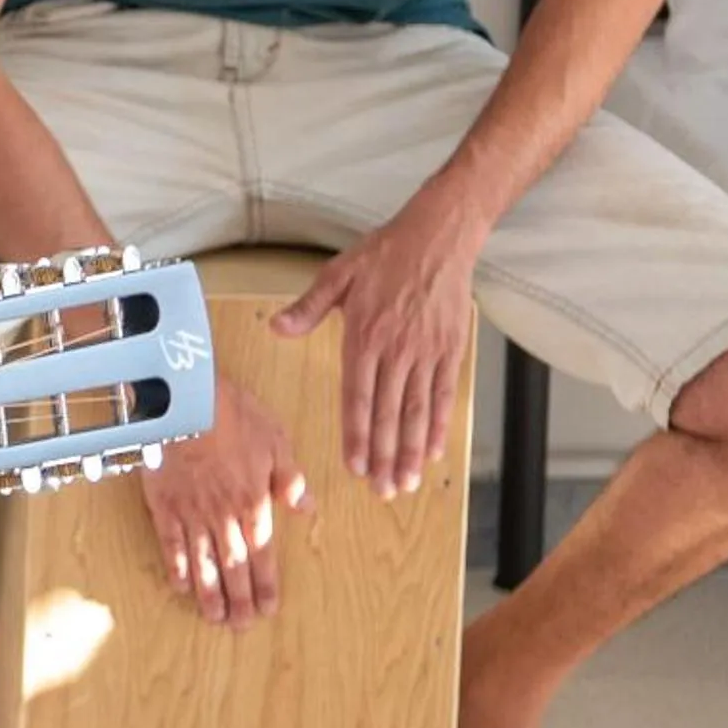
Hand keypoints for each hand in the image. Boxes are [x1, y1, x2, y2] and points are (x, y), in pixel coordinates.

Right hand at [139, 377, 305, 628]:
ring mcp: (191, 514)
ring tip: (214, 618)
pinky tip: (180, 586)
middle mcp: (223, 517)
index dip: (266, 585)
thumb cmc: (233, 414)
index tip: (269, 609)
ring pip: (202, 563)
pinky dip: (176, 567)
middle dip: (239, 600)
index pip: (263, 554)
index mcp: (254, 503)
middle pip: (233, 567)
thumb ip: (290, 479)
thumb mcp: (276, 440)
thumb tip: (307, 509)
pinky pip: (171, 544)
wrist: (185, 402)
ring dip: (209, 594)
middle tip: (242, 626)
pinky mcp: (164, 506)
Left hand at [271, 191, 483, 497]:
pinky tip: (432, 451)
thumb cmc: (385, 254)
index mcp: (364, 335)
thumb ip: (308, 308)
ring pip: (418, 411)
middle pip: (389, 413)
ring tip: (406, 482)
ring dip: (411, 450)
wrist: (438, 236)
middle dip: (384, 456)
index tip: (354, 466)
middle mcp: (396, 350)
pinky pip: (444, 394)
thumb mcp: (338, 274)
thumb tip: (277, 328)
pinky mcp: (450, 349)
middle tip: (383, 491)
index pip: (358, 396)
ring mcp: (426, 352)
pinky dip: (439, 425)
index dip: (357, 435)